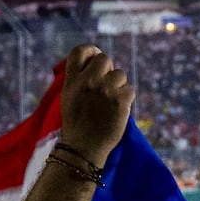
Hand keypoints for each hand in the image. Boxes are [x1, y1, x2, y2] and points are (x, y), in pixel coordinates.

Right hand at [58, 47, 134, 164]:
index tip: (95, 57)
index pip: (79, 51)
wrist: (83, 149)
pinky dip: (127, 99)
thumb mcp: (69, 98)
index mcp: (72, 80)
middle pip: (105, 59)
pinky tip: (118, 110)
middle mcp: (88, 81)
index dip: (91, 51)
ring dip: (119, 86)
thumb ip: (79, 80)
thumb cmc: (77, 125)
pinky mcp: (120, 101)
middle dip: (108, 70)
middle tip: (106, 86)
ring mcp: (105, 90)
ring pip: (120, 74)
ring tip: (110, 103)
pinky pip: (130, 90)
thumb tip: (95, 65)